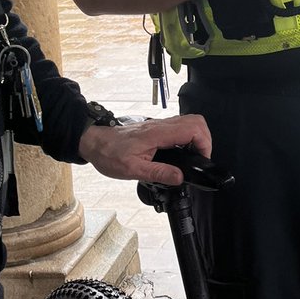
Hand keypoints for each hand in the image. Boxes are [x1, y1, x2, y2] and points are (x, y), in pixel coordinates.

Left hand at [78, 113, 212, 185]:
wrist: (94, 142)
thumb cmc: (109, 153)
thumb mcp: (132, 169)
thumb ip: (158, 173)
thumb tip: (179, 177)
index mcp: (157, 134)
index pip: (193, 129)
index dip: (204, 144)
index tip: (202, 159)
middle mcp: (160, 126)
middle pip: (197, 121)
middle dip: (205, 140)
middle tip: (201, 157)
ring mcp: (159, 125)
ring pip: (190, 122)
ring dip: (198, 138)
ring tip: (193, 156)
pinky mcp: (157, 128)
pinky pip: (180, 127)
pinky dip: (187, 138)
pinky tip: (181, 153)